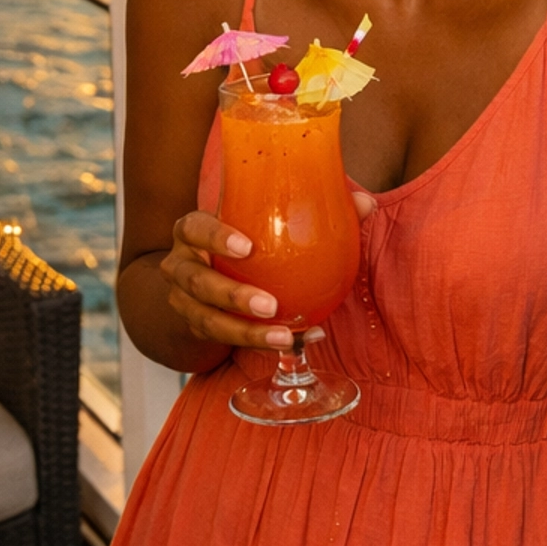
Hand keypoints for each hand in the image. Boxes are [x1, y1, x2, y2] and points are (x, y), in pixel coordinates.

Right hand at [159, 191, 376, 353]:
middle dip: (234, 296)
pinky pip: (228, 341)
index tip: (247, 247)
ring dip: (248, 332)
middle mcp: (181, 266)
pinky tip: (299, 342)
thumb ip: (312, 207)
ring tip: (286, 336)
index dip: (215, 237)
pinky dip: (262, 343)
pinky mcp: (197, 329)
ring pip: (209, 320)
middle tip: (270, 305)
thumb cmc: (244, 236)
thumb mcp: (260, 220)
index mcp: (193, 232)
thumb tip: (365, 202)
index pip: (195, 228)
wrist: (201, 276)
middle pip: (199, 282)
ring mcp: (184, 301)